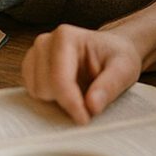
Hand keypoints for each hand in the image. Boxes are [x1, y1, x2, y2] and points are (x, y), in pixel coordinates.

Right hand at [22, 23, 141, 123]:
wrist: (110, 50)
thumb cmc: (116, 56)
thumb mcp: (124, 70)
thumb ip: (109, 86)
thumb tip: (92, 106)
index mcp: (66, 37)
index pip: (59, 79)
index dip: (71, 103)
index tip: (85, 119)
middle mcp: (45, 41)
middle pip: (44, 87)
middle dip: (65, 101)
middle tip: (88, 102)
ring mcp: (35, 53)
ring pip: (35, 90)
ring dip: (56, 100)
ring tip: (78, 93)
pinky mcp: (31, 66)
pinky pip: (31, 90)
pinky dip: (48, 98)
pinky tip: (66, 92)